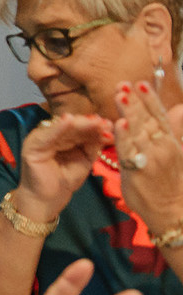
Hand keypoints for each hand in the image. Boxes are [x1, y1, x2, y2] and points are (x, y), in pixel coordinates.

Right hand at [16, 113, 111, 220]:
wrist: (47, 200)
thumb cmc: (65, 181)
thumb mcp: (85, 159)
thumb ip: (92, 144)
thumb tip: (107, 127)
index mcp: (62, 137)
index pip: (80, 127)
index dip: (95, 126)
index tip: (110, 125)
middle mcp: (50, 134)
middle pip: (72, 125)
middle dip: (90, 123)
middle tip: (106, 124)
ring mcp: (39, 138)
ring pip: (61, 126)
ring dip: (79, 124)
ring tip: (96, 123)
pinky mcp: (32, 145)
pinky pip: (46, 134)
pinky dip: (58, 127)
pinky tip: (69, 120)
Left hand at [115, 81, 182, 233]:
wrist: (173, 212)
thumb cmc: (171, 181)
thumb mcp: (177, 152)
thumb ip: (175, 129)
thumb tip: (180, 109)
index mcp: (170, 141)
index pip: (159, 116)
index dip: (150, 99)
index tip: (141, 83)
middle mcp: (161, 147)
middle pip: (146, 120)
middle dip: (135, 101)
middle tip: (123, 84)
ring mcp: (150, 158)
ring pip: (137, 131)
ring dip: (128, 112)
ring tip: (120, 95)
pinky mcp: (137, 171)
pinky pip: (128, 151)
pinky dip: (123, 137)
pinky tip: (118, 124)